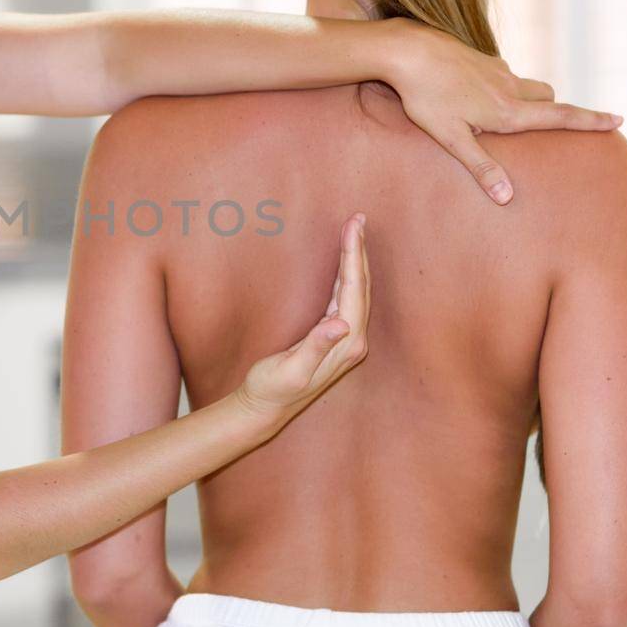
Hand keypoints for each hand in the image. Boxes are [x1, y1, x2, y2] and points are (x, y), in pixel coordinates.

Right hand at [237, 212, 370, 420]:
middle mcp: (353, 340)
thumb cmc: (273, 389)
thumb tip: (340, 324)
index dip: (352, 256)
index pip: (353, 289)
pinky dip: (348, 276)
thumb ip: (316, 346)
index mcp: (346, 342)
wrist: (266, 409)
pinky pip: (347, 299)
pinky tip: (345, 265)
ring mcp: (346, 339)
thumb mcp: (292, 369)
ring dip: (356, 261)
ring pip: (357, 291)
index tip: (351, 226)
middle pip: (361, 286)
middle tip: (358, 218)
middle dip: (359, 251)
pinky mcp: (335, 338)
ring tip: (354, 232)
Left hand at [385, 19, 621, 204]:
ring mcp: (496, 69)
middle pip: (548, 98)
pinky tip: (475, 94)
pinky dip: (502, 86)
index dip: (591, 120)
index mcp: (507, 111)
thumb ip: (480, 166)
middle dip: (555, 112)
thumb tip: (507, 197)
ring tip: (504, 117)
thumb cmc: (426, 97)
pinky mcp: (480, 57)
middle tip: (555, 127)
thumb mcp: (451, 138)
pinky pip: (502, 74)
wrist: (408, 49)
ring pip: (526, 84)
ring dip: (527, 98)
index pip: (560, 117)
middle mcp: (509, 88)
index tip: (619, 119)